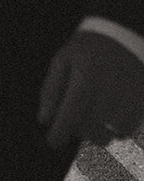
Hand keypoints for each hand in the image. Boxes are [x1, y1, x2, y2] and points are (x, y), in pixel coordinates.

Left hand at [38, 29, 143, 149]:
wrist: (122, 38)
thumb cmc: (86, 52)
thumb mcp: (63, 61)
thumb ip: (51, 90)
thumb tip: (44, 120)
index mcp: (87, 74)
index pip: (72, 112)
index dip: (61, 131)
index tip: (52, 142)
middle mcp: (111, 87)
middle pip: (91, 128)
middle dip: (78, 131)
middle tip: (74, 121)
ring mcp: (131, 97)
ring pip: (110, 134)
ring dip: (97, 131)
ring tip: (92, 113)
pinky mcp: (143, 102)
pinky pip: (126, 131)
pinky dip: (114, 129)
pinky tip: (108, 113)